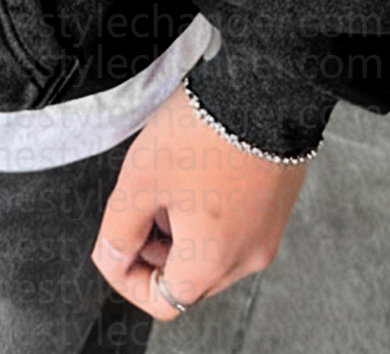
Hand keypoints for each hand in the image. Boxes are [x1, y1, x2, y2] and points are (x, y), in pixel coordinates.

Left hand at [92, 81, 310, 319]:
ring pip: (213, 251)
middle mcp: (247, 256)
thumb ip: (119, 227)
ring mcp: (267, 231)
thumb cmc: (206, 131)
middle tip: (141, 203)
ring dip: (183, 229)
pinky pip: (237, 225)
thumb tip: (112, 254)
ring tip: (171, 179)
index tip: (114, 245)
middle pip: (188, 277)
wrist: (263, 88)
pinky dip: (211, 212)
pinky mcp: (278, 204)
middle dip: (155, 248)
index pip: (163, 301)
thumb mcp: (141, 179)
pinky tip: (199, 170)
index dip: (127, 277)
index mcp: (213, 262)